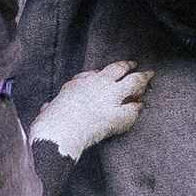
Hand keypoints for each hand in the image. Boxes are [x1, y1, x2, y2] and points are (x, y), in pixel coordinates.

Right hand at [29, 59, 150, 159]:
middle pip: (117, 69)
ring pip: (133, 82)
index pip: (93, 74)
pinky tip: (140, 107)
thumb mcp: (48, 110)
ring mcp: (110, 98)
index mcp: (78, 83)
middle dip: (127, 65)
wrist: (58, 132)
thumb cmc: (49, 123)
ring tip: (149, 75)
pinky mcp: (118, 114)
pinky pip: (133, 109)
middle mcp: (96, 85)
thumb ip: (50, 107)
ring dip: (142, 78)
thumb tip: (45, 108)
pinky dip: (137, 107)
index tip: (104, 74)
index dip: (102, 74)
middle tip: (135, 63)